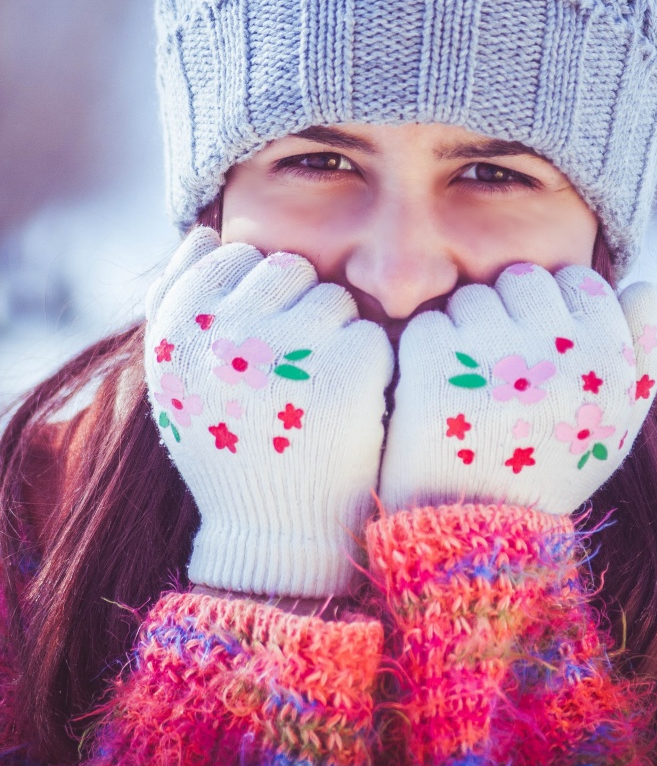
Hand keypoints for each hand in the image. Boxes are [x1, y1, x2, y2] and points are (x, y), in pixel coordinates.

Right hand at [144, 228, 393, 597]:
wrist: (272, 534)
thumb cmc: (227, 445)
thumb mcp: (176, 378)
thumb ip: (176, 301)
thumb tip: (204, 231)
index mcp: (178, 330)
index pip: (233, 256)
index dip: (254, 296)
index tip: (257, 344)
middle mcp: (226, 334)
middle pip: (288, 268)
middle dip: (298, 306)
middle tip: (293, 369)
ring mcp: (289, 351)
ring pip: (334, 297)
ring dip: (336, 334)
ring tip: (317, 390)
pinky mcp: (349, 373)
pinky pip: (370, 333)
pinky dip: (368, 366)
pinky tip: (348, 407)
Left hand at [379, 263, 656, 515]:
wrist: (481, 541)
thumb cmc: (551, 472)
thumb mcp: (616, 424)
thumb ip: (642, 352)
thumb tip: (644, 283)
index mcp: (608, 363)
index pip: (581, 282)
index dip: (556, 308)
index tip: (543, 348)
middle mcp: (557, 355)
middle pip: (522, 280)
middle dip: (507, 312)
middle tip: (499, 367)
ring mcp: (492, 360)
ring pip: (471, 297)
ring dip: (464, 331)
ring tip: (469, 387)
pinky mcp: (433, 370)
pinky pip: (427, 324)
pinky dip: (424, 354)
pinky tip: (436, 396)